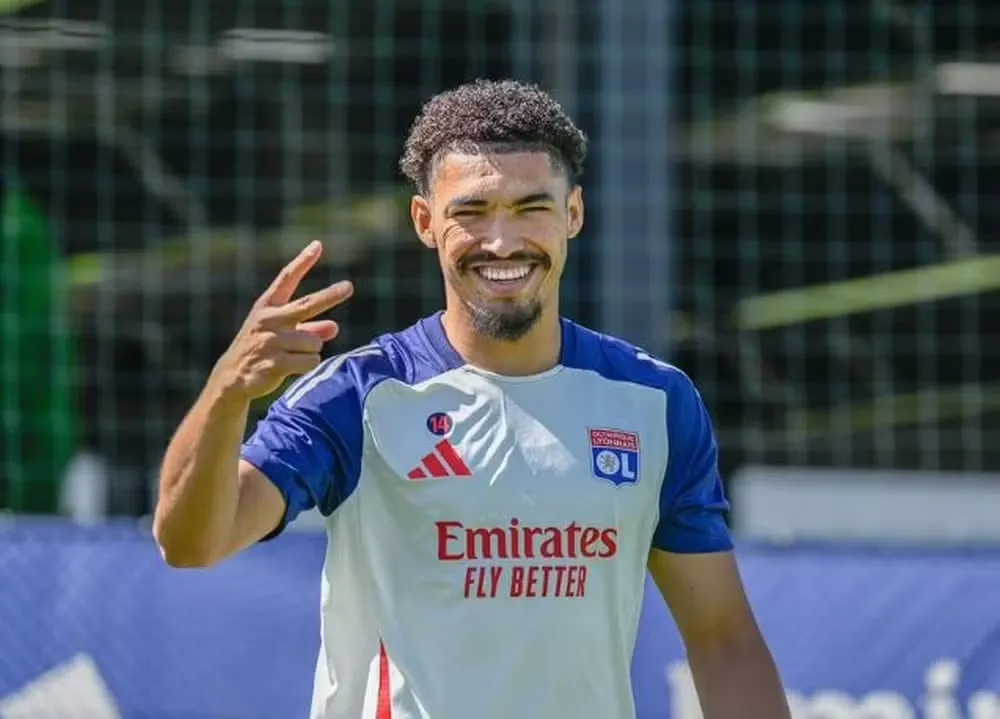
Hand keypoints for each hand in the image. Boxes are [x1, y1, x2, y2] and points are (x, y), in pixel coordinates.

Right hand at [212, 241, 353, 399]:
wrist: (233, 377)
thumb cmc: (261, 349)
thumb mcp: (281, 333)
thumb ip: (309, 328)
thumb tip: (334, 327)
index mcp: (267, 307)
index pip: (287, 278)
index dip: (303, 262)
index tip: (318, 245)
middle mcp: (269, 320)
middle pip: (307, 305)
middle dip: (330, 295)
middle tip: (349, 287)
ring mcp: (270, 341)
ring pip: (314, 342)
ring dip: (311, 351)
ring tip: (292, 356)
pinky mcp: (274, 362)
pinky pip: (310, 361)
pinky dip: (308, 366)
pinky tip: (291, 368)